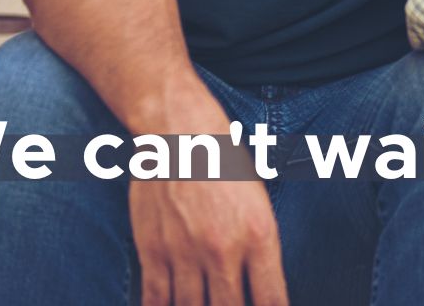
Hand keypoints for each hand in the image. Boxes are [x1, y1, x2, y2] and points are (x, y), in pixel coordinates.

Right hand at [129, 177, 287, 305]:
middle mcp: (224, 249)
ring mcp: (186, 253)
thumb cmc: (228, 165)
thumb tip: (262, 291)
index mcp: (259, 236)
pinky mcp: (153, 250)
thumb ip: (261, 249)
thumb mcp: (260, 204)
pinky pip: (155, 299)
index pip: (271, 299)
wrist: (181, 134)